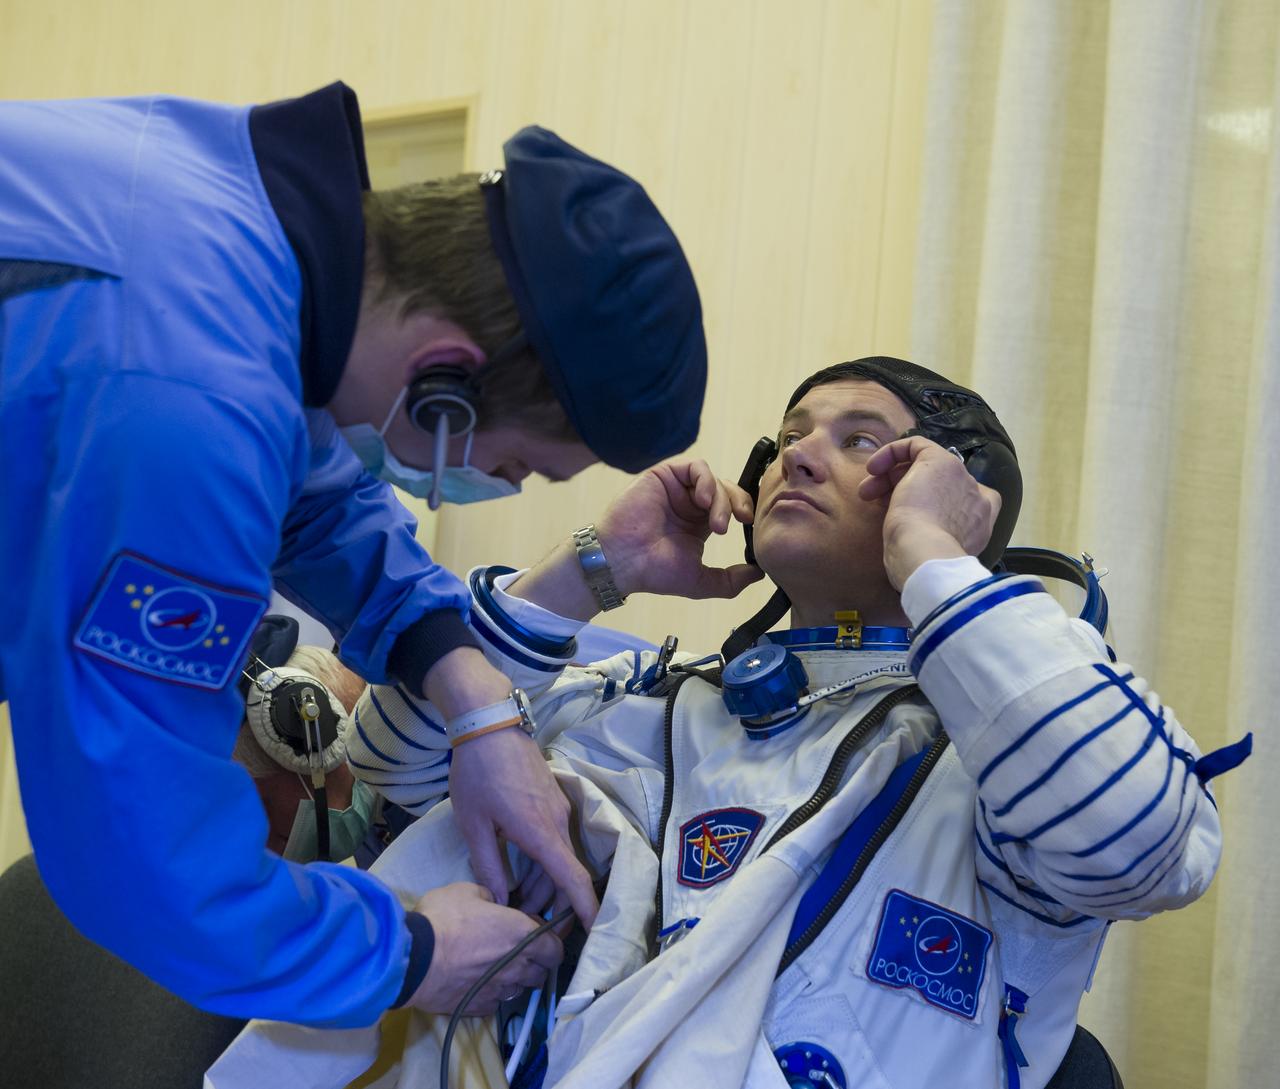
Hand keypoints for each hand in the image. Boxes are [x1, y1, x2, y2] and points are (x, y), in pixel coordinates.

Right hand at [407, 883, 562, 1014]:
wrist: (414, 959)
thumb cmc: (444, 919)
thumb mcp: (468, 891)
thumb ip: (491, 897)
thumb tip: (495, 905)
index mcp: (522, 934)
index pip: (555, 950)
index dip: (549, 944)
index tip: (536, 938)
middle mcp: (517, 965)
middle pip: (541, 973)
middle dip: (534, 964)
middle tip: (517, 953)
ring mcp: (499, 990)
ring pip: (519, 990)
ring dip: (513, 980)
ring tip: (494, 969)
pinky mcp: (480, 1008)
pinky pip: (495, 1002)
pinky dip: (491, 993)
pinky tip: (477, 983)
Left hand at [449, 726, 598, 927]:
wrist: (490, 724)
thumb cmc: (477, 774)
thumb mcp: (474, 825)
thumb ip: (490, 866)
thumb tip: (503, 902)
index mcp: (541, 833)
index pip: (573, 879)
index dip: (586, 909)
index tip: (594, 934)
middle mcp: (559, 823)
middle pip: (565, 874)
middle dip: (552, 905)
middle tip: (525, 926)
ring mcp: (559, 809)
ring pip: (559, 857)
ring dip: (544, 883)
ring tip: (515, 902)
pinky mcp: (552, 800)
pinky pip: (555, 840)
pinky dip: (543, 862)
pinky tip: (520, 871)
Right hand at [597, 458, 763, 599]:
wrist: (622, 562)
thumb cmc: (654, 572)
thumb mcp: (701, 581)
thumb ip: (731, 580)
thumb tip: (760, 574)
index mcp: (698, 522)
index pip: (731, 506)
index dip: (745, 510)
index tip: (752, 525)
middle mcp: (689, 502)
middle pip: (726, 489)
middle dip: (738, 503)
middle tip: (741, 522)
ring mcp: (676, 487)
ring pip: (713, 479)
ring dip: (722, 499)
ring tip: (716, 524)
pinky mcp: (664, 475)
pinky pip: (695, 467)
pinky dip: (706, 481)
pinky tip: (703, 501)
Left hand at [860, 437, 1000, 589]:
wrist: (927, 556)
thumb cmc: (924, 562)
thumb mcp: (930, 552)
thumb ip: (931, 538)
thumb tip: (914, 534)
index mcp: (981, 522)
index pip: (960, 502)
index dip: (929, 504)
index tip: (904, 516)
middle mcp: (976, 497)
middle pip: (937, 484)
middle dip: (902, 489)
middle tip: (876, 502)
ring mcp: (961, 478)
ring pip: (924, 466)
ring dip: (891, 477)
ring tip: (867, 493)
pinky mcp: (941, 462)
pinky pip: (917, 444)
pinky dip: (892, 452)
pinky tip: (873, 469)